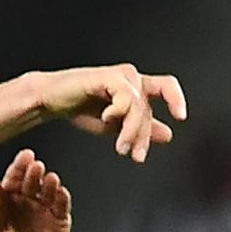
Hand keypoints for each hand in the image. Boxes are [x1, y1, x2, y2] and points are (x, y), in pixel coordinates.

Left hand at [0, 150, 70, 231]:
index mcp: (10, 199)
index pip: (15, 178)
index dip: (19, 166)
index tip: (25, 155)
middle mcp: (28, 201)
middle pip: (33, 182)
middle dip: (34, 172)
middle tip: (36, 165)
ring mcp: (44, 211)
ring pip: (49, 192)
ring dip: (50, 184)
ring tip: (49, 178)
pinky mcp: (59, 223)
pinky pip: (61, 208)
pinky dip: (62, 199)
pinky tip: (61, 192)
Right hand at [30, 63, 186, 162]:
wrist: (50, 99)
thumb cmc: (80, 108)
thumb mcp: (116, 125)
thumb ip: (140, 129)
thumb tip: (168, 134)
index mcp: (135, 88)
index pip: (166, 87)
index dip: (176, 99)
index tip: (180, 118)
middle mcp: (130, 79)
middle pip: (148, 107)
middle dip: (142, 135)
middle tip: (135, 155)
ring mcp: (119, 76)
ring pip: (138, 105)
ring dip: (131, 130)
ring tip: (119, 147)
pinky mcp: (107, 76)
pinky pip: (125, 96)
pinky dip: (118, 111)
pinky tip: (106, 118)